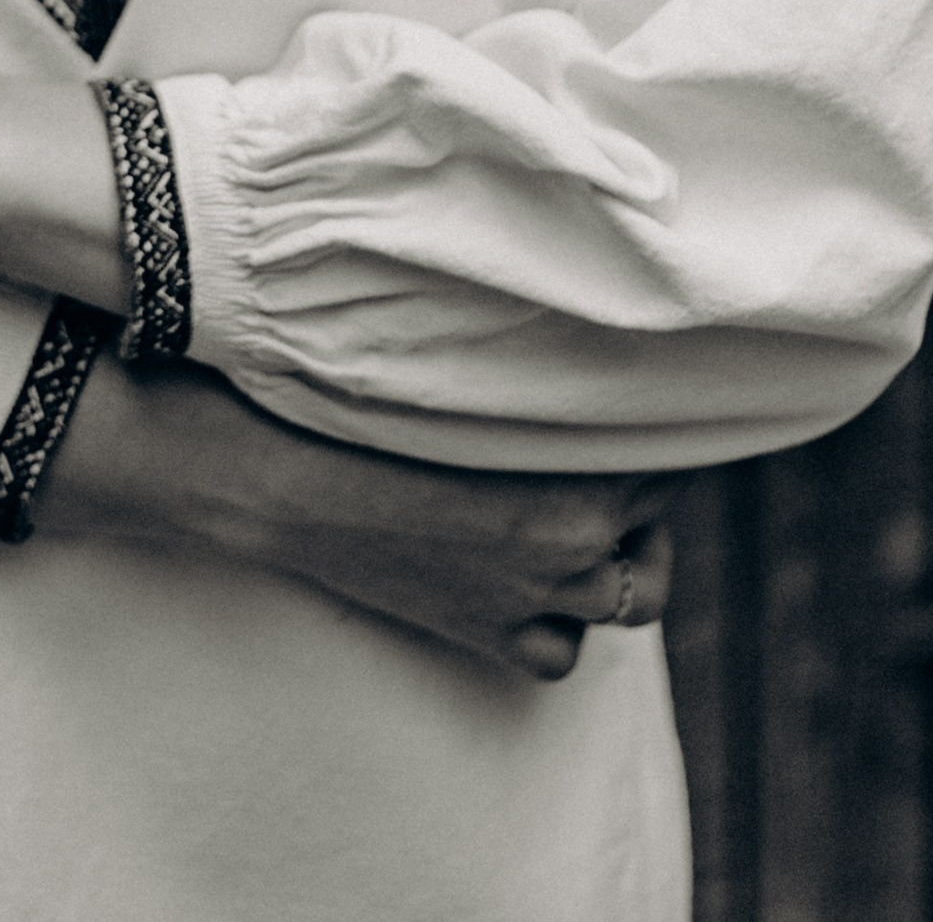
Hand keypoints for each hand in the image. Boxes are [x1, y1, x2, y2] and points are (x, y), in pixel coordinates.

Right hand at [39, 354, 674, 681]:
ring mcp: (522, 604)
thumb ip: (522, 345)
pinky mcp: (479, 637)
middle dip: (641, 489)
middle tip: (604, 441)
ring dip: (615, 559)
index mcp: (572, 491)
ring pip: (627, 601)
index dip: (654, 415)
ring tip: (586, 510)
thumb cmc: (352, 401)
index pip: (660, 455)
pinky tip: (532, 574)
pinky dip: (556, 622)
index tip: (641, 383)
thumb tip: (561, 278)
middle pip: (655, 526)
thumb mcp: (450, 359)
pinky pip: (556, 653)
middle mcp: (564, 557)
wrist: (271, 484)